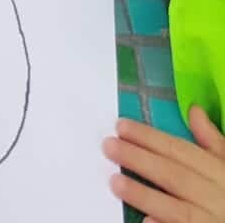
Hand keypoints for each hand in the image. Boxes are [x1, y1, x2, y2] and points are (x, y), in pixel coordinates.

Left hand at [105, 107, 224, 220]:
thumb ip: (214, 143)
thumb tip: (194, 110)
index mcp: (222, 173)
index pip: (182, 152)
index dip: (150, 138)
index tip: (121, 126)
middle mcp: (219, 197)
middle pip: (175, 176)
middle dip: (140, 160)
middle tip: (108, 146)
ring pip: (178, 209)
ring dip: (145, 195)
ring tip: (114, 182)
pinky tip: (145, 221)